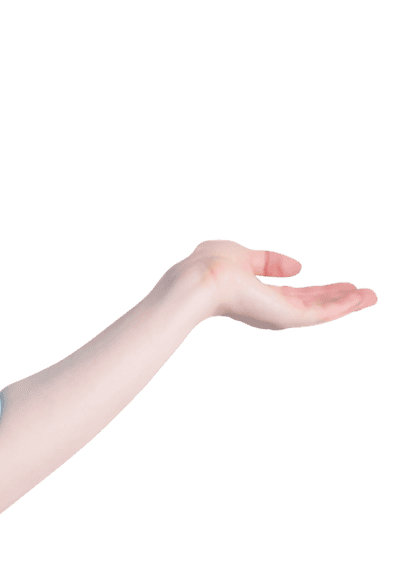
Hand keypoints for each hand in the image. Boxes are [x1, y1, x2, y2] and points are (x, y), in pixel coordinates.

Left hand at [179, 238, 377, 330]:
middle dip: (340, 299)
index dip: (320, 289)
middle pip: (314, 304)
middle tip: (366, 294)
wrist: (201, 279)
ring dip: (348, 303)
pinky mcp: (287, 317)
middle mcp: (271, 308)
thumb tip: (298, 267)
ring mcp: (280, 314)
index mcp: (258, 293)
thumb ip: (268, 261)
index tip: (343, 284)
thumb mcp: (242, 256)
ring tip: (371, 296)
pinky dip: (342, 306)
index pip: (296, 294)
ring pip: (322, 310)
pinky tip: (359, 298)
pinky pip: (321, 313)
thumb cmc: (212, 265)